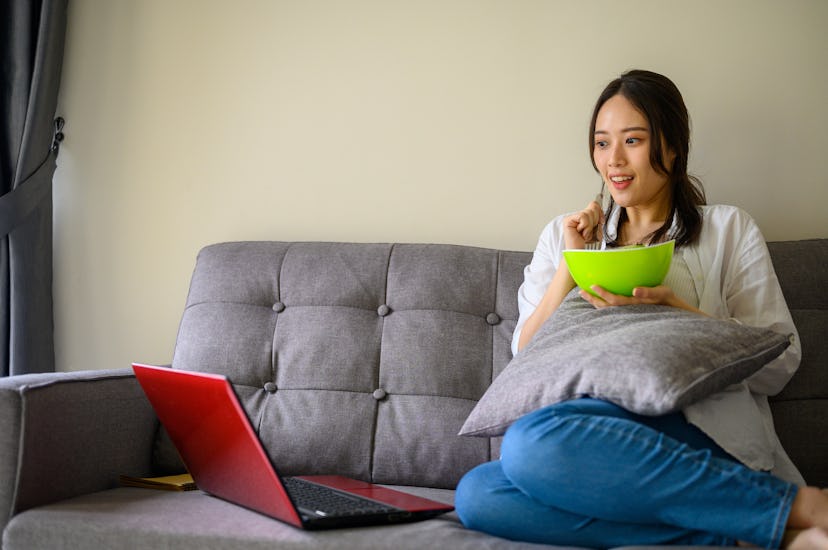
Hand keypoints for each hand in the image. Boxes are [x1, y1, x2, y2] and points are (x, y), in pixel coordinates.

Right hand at [563, 199, 603, 249]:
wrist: (580, 254)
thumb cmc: (587, 244)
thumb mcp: (596, 227)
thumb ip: (596, 216)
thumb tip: (596, 205)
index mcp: (582, 216)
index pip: (594, 205)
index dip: (600, 213)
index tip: (600, 223)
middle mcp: (575, 216)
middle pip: (592, 208)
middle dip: (595, 222)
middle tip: (589, 232)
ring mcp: (570, 218)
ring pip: (588, 213)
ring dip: (589, 227)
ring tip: (584, 234)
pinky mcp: (567, 221)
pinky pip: (583, 217)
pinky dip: (585, 227)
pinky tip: (581, 234)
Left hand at [579, 285, 705, 315]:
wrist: (677, 315)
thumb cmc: (670, 302)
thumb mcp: (663, 293)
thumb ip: (649, 292)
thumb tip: (635, 291)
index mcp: (636, 305)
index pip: (615, 301)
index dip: (603, 294)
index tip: (592, 286)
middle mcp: (630, 311)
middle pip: (607, 308)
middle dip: (593, 300)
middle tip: (581, 292)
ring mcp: (629, 315)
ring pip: (608, 311)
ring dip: (596, 304)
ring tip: (585, 296)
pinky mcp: (629, 315)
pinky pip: (612, 312)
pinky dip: (603, 307)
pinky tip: (597, 303)